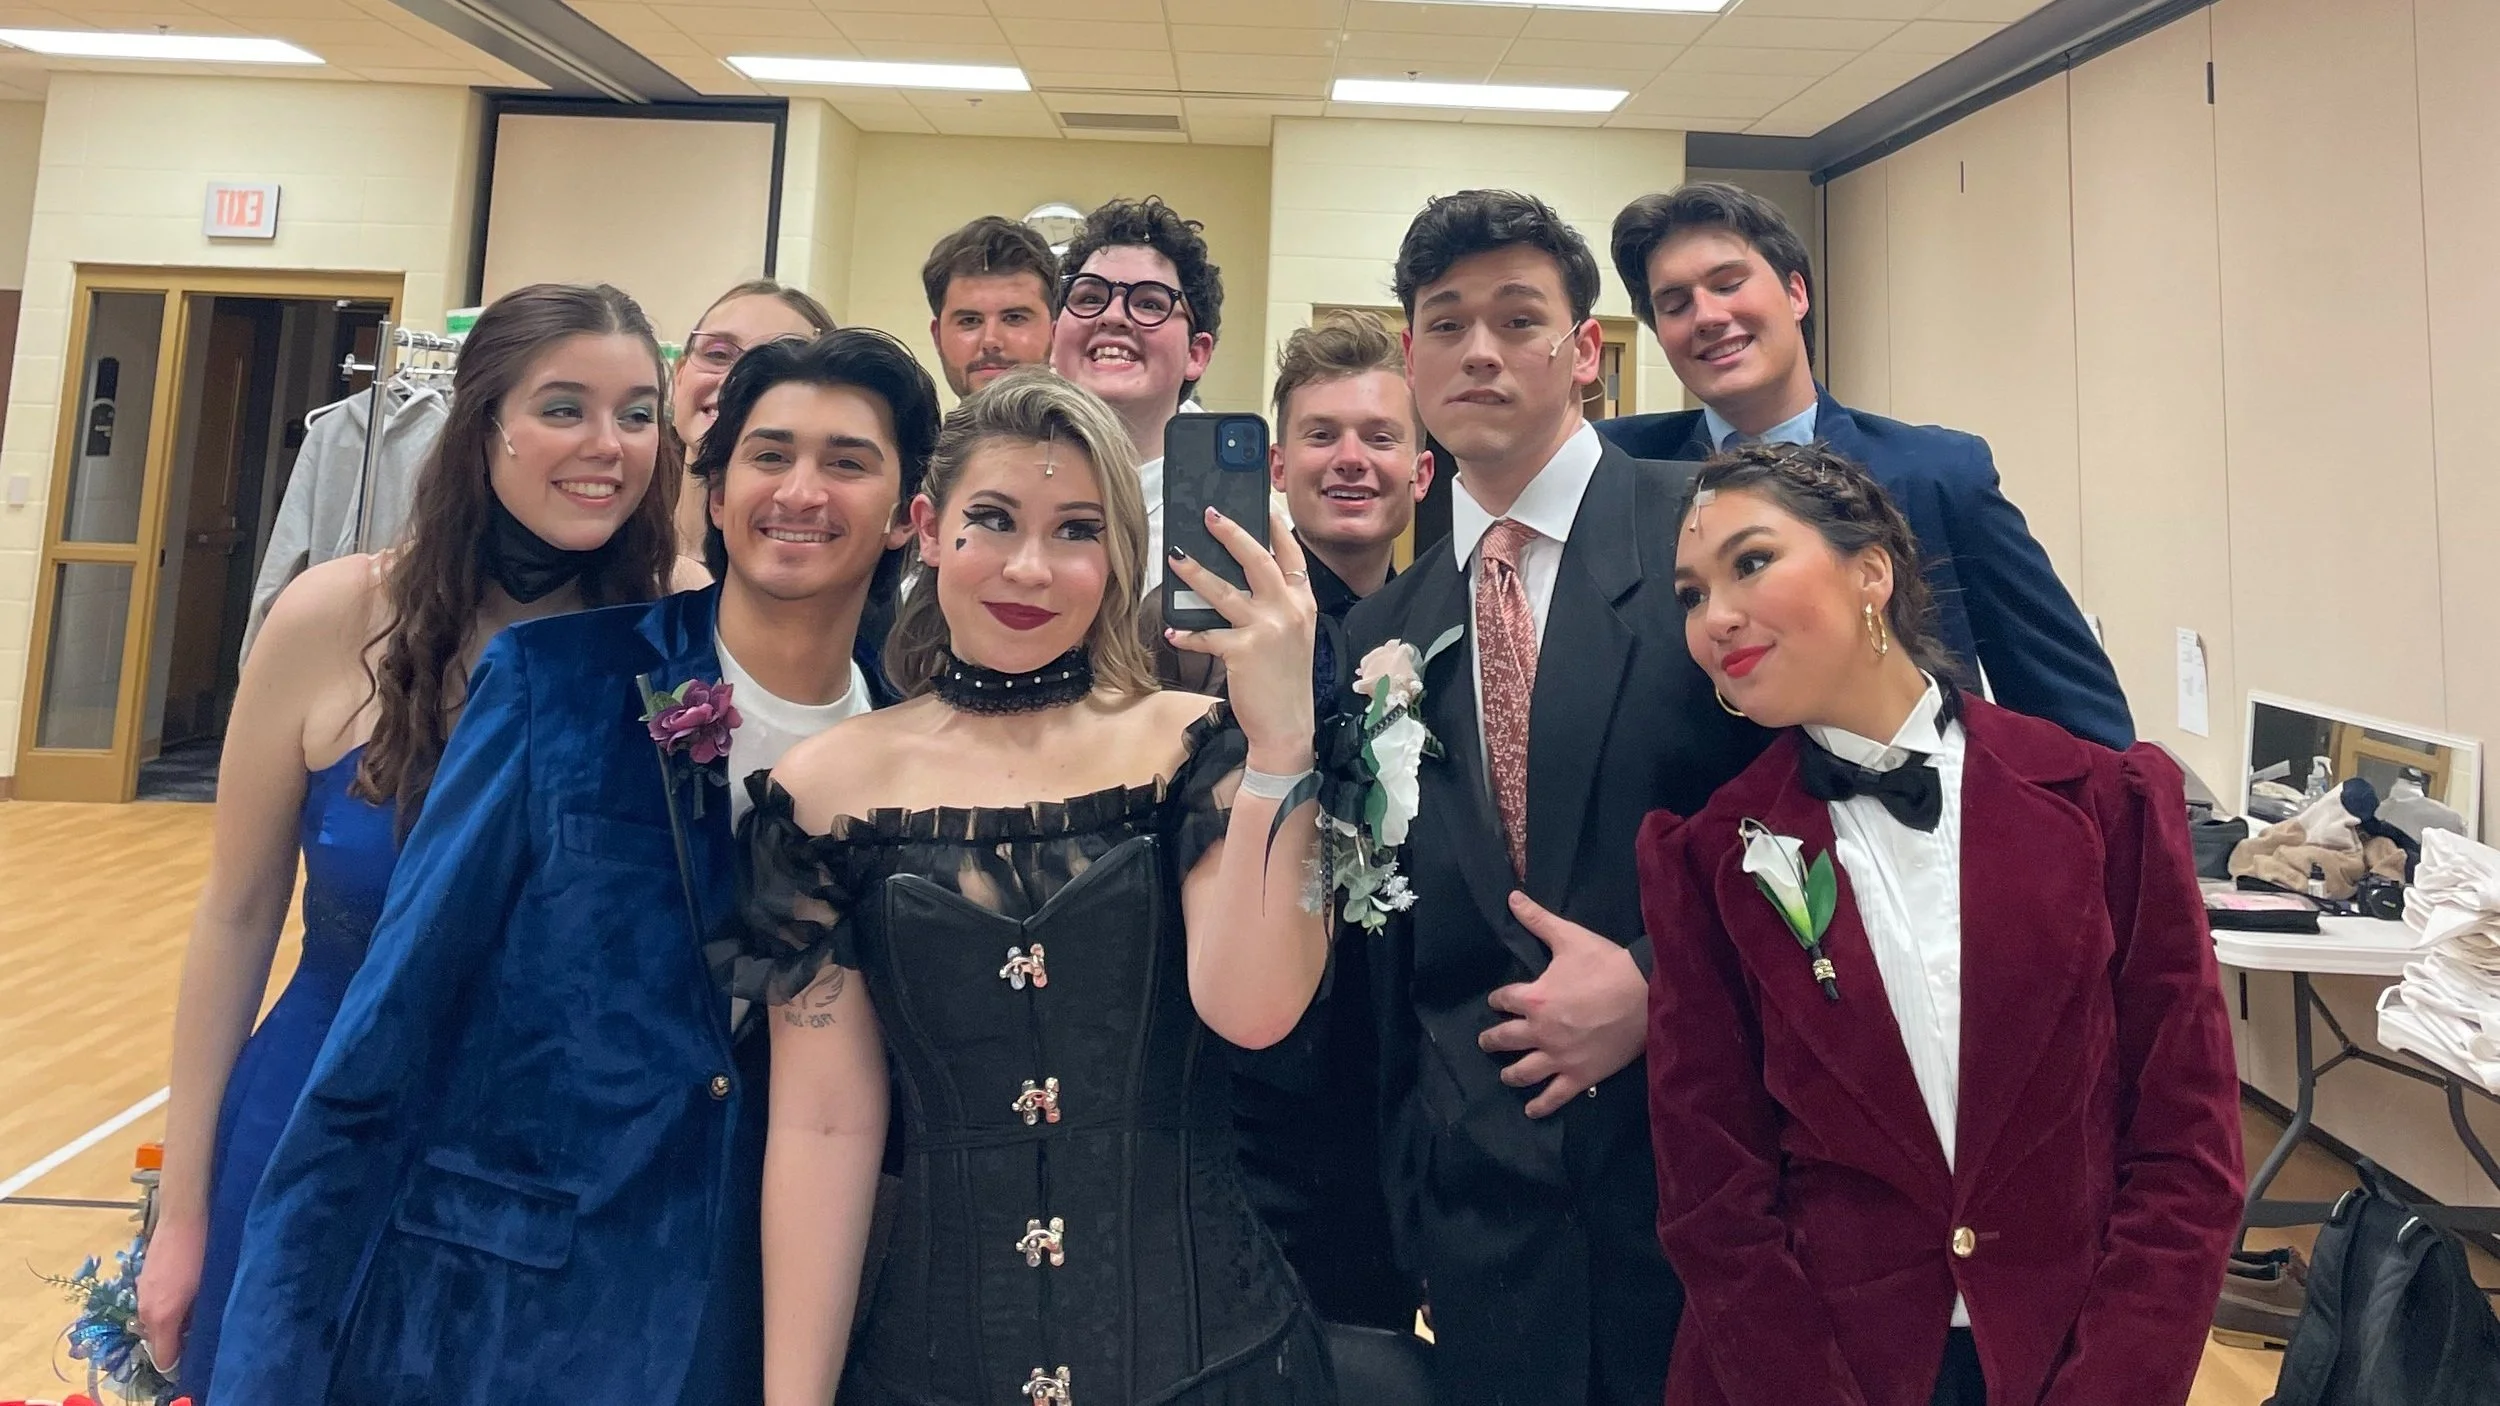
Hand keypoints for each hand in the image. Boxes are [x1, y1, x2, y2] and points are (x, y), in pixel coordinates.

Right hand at [135, 1212, 204, 1378]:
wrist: (184, 1214)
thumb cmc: (200, 1251)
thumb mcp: (206, 1288)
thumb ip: (199, 1316)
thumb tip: (199, 1334)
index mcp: (161, 1315)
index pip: (162, 1355)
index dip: (177, 1362)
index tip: (194, 1360)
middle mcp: (145, 1308)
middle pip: (155, 1339)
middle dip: (174, 1343)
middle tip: (199, 1337)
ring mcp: (142, 1292)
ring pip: (154, 1321)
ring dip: (171, 1323)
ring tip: (195, 1315)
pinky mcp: (144, 1278)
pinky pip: (153, 1303)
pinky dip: (166, 1307)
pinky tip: (187, 1295)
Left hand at [1165, 506, 1317, 766]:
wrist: (1288, 726)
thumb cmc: (1286, 680)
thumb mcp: (1294, 636)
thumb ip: (1278, 606)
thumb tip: (1243, 580)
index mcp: (1303, 603)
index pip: (1290, 555)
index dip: (1275, 526)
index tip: (1260, 503)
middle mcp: (1288, 610)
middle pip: (1258, 559)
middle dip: (1232, 533)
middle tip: (1209, 515)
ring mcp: (1266, 630)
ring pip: (1224, 591)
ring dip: (1196, 572)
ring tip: (1175, 558)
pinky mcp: (1242, 652)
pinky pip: (1206, 635)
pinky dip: (1186, 633)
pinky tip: (1171, 630)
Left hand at [1479, 892, 1648, 1116]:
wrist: (1647, 993)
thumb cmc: (1607, 964)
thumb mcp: (1569, 937)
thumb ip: (1538, 920)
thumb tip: (1512, 897)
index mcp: (1534, 998)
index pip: (1503, 1000)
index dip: (1499, 1000)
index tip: (1498, 1001)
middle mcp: (1540, 1032)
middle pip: (1505, 1039)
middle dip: (1493, 1039)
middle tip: (1486, 1041)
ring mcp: (1559, 1057)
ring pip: (1524, 1072)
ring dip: (1510, 1074)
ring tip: (1505, 1075)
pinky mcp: (1581, 1076)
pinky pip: (1554, 1096)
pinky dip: (1540, 1106)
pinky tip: (1530, 1110)